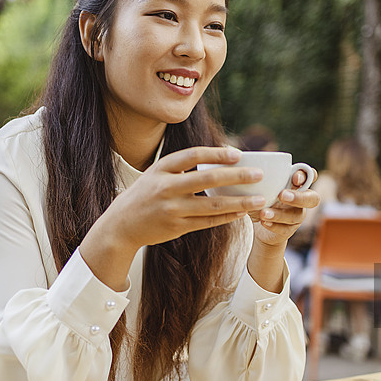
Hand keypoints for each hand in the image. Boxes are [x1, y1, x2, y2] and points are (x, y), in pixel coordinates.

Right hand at [80, 146, 266, 288]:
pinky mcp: (177, 227)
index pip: (193, 155)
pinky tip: (241, 213)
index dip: (216, 154)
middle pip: (207, 180)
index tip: (238, 153)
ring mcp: (172, 210)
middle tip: (258, 174)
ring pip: (212, 206)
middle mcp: (166, 188)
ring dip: (239, 202)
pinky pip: (208, 222)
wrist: (121, 225)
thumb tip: (220, 160)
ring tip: (260, 199)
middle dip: (236, 176)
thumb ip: (182, 167)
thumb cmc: (145, 194)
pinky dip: (226, 217)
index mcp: (161, 169)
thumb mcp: (157, 173)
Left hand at [252, 168, 319, 247]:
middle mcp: (301, 199)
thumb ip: (263, 177)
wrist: (258, 223)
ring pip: (295, 215)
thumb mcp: (262, 185)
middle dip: (299, 197)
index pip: (309, 176)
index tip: (295, 178)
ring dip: (279, 214)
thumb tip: (249, 165)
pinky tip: (263, 222)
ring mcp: (297, 215)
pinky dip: (274, 225)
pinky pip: (285, 229)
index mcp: (296, 184)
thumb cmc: (262, 196)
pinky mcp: (289, 230)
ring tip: (263, 213)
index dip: (306, 176)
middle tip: (281, 195)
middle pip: (313, 198)